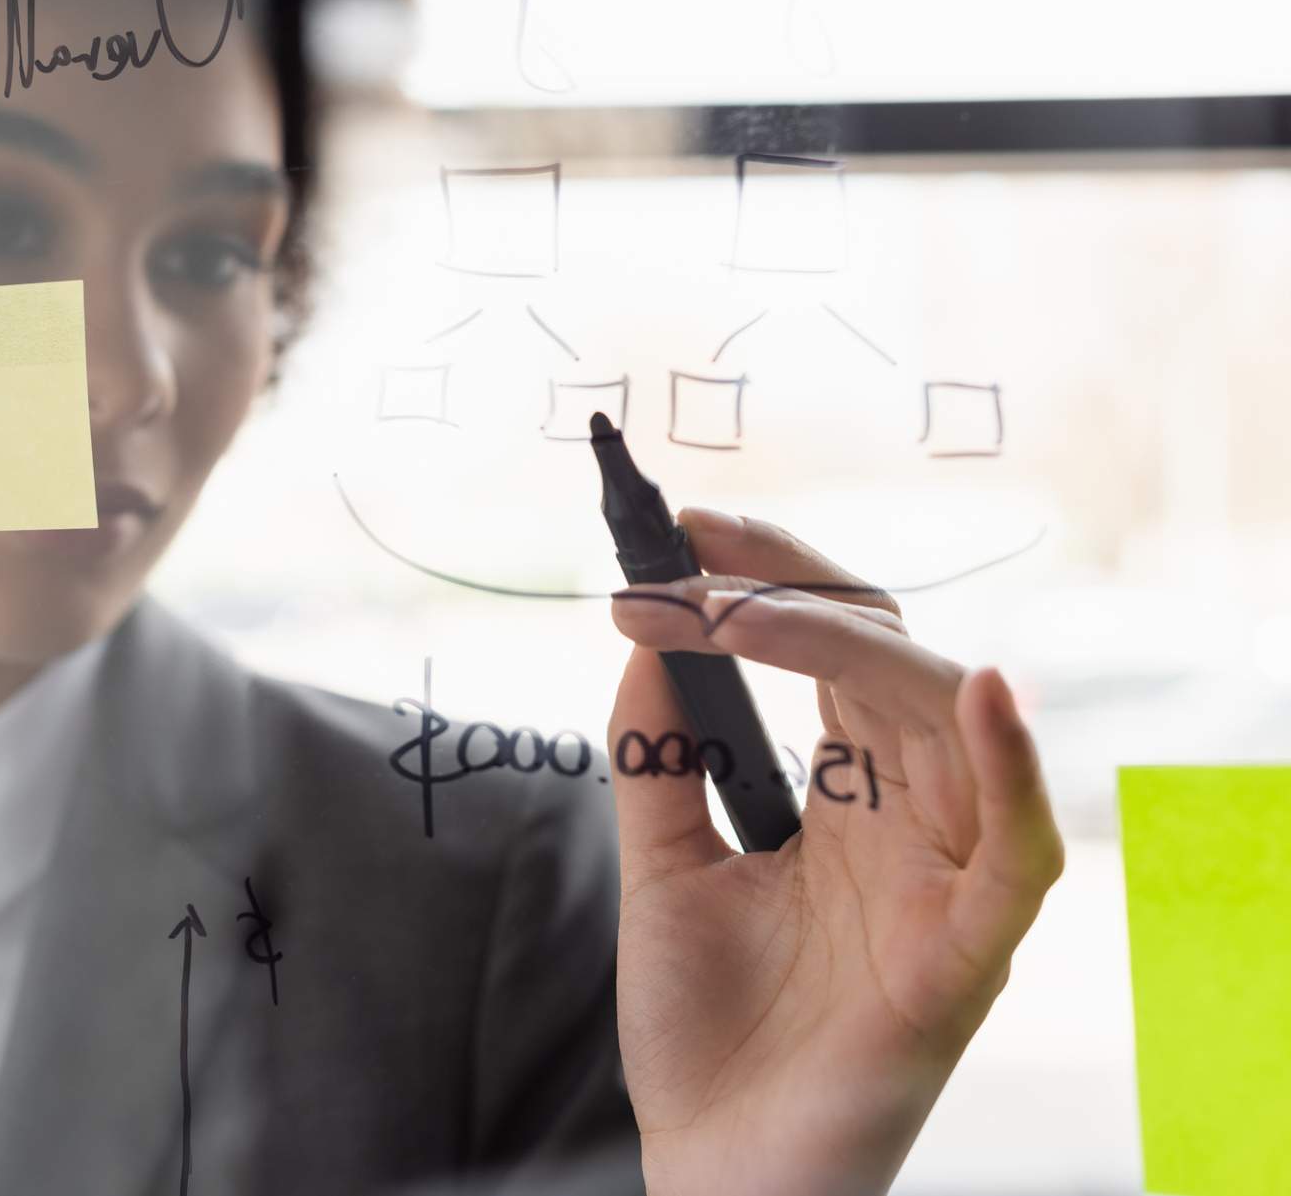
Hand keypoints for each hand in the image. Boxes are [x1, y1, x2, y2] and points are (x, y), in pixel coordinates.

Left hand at [606, 508, 1062, 1195]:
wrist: (712, 1167)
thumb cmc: (703, 1030)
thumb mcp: (662, 866)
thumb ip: (657, 754)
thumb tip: (644, 632)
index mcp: (845, 796)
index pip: (828, 649)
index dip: (766, 580)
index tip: (677, 532)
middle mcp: (907, 818)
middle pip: (885, 656)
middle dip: (789, 586)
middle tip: (688, 547)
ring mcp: (944, 877)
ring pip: (944, 718)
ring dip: (843, 646)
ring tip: (737, 609)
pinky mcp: (969, 951)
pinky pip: (1020, 848)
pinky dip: (1012, 767)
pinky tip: (984, 690)